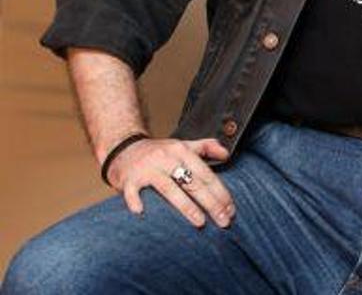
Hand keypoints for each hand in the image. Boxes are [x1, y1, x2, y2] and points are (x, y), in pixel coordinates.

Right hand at [105, 136, 234, 228]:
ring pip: (169, 188)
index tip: (231, 209)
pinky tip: (141, 213)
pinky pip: (132, 191)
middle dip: (211, 203)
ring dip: (186, 206)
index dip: (220, 192)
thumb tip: (227, 154)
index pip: (206, 174)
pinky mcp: (129, 179)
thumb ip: (207, 147)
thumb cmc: (159, 152)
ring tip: (200, 223)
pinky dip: (135, 201)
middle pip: (193, 183)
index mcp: (182, 151)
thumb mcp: (184, 145)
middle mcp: (167, 158)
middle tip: (224, 221)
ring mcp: (147, 168)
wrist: (124, 148)